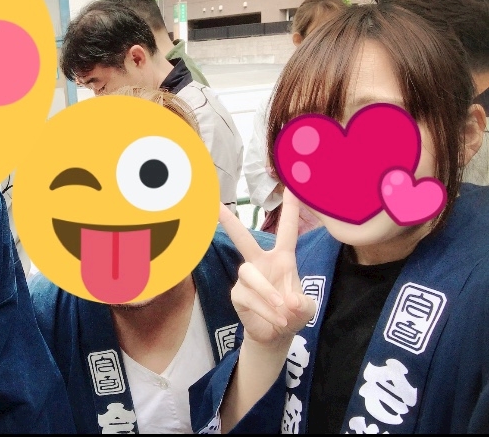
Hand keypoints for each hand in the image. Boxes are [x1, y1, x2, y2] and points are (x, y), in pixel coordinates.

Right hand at [218, 189, 315, 351]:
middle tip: (216, 206)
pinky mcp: (237, 293)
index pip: (287, 230)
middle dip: (229, 222)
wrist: (277, 334)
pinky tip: (277, 320)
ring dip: (269, 293)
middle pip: (243, 238)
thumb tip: (288, 301)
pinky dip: (265, 310)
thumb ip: (302, 303)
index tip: (291, 187)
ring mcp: (246, 278)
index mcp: (282, 258)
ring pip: (250, 274)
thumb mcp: (306, 308)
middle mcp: (261, 262)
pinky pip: (248, 296)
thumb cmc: (293, 313)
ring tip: (284, 311)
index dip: (290, 209)